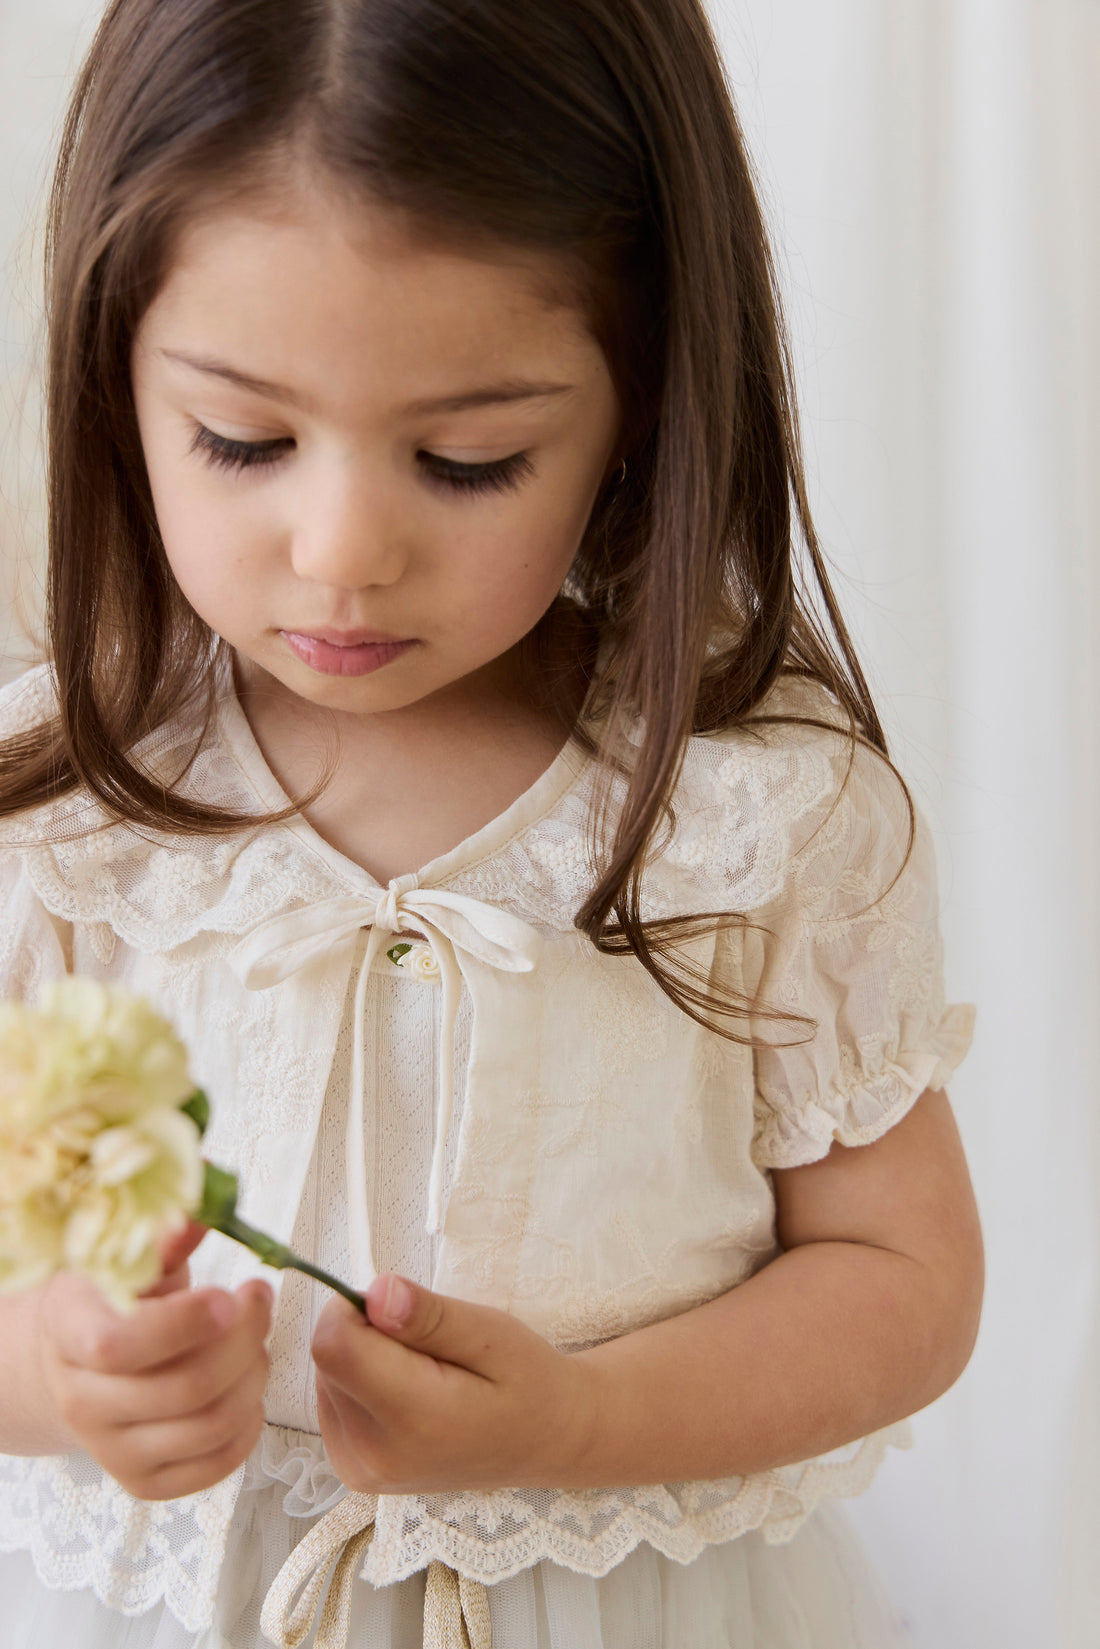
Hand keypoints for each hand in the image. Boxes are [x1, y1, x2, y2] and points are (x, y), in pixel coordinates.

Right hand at [39, 1221, 272, 1500]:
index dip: (186, 1323)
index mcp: (71, 1335)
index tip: (231, 1293)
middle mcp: (83, 1403)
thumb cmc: (113, 1299)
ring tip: (257, 1340)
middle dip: (246, 1338)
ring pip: (209, 1425)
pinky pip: (217, 1463)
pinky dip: (250, 1422)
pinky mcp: (144, 1482)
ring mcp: (112, 1451)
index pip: (122, 1345)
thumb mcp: (127, 1259)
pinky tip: (246, 1383)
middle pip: (185, 1387)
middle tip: (260, 1297)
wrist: (80, 1361)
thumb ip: (164, 1238)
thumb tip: (201, 1212)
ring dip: (254, 1375)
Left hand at [311, 1273, 598, 1493]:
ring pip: (325, 1377)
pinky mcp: (353, 1470)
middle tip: (429, 1345)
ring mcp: (361, 1470)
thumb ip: (429, 1316)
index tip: (405, 1310)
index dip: (359, 1309)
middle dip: (368, 1333)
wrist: (544, 1441)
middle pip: (328, 1359)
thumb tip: (375, 1293)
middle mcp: (374, 1455)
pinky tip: (408, 1394)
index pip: (333, 1345)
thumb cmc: (526, 1381)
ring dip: (365, 1358)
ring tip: (425, 1372)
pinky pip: (332, 1401)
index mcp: (413, 1419)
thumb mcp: (491, 1334)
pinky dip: (362, 1384)